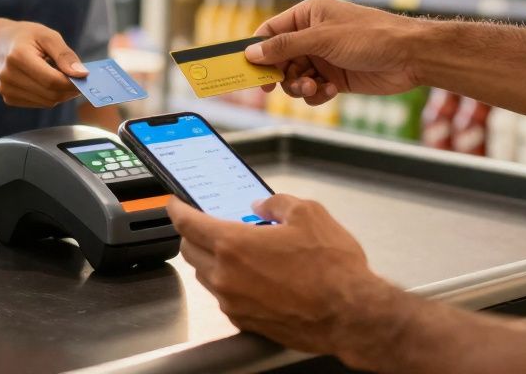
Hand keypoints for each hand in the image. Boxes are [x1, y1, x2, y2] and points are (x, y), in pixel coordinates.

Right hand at [0, 19, 86, 107]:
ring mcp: (6, 89)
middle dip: (69, 90)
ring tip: (60, 76)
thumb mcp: (48, 36)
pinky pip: (39, 103)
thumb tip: (82, 74)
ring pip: (46, 102)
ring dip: (60, 93)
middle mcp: (8, 76)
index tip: (85, 77)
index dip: (72, 82)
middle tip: (78, 79)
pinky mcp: (8, 98)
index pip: (52, 80)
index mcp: (18, 57)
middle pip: (50, 94)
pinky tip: (46, 81)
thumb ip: (65, 55)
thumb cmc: (27, 36)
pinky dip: (49, 96)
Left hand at [168, 194, 401, 364]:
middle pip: (190, 250)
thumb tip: (263, 205)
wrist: (350, 315)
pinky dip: (230, 282)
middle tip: (209, 223)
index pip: (188, 224)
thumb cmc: (332, 268)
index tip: (175, 203)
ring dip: (212, 259)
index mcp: (234, 244)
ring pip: (206, 276)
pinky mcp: (246, 322)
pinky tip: (255, 275)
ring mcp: (234, 302)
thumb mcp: (309, 214)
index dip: (177, 209)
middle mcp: (226, 276)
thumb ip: (277, 204)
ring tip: (239, 249)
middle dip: (194, 233)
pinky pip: (225, 297)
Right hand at [246, 0, 425, 104]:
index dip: (258, 51)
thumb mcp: (322, 39)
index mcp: (308, 15)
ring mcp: (325, 58)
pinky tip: (331, 91)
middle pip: (279, 59)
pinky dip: (316, 94)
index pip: (271, 32)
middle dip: (280, 74)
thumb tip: (252, 52)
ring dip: (299, 87)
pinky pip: (313, 90)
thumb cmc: (370, 36)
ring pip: (295, 78)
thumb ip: (285, 47)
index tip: (248, 71)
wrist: (410, 56)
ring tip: (313, 88)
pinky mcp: (336, 78)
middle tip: (277, 88)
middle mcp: (314, 35)